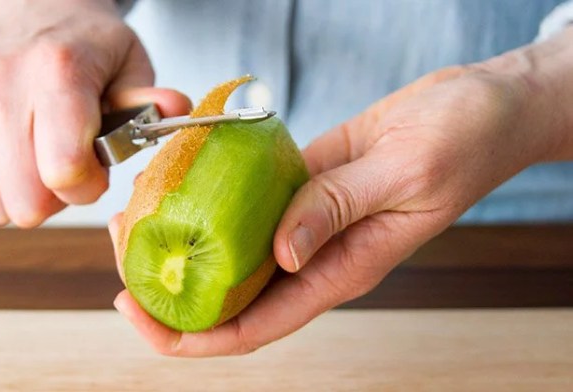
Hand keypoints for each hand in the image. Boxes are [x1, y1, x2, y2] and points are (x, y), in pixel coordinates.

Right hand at [0, 0, 189, 226]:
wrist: (34, 6)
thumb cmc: (86, 45)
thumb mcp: (131, 65)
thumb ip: (150, 102)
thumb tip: (176, 110)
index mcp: (59, 70)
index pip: (63, 170)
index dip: (87, 187)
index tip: (96, 172)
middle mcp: (1, 80)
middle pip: (25, 200)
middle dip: (57, 198)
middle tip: (69, 167)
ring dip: (25, 194)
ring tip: (40, 156)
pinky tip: (11, 152)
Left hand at [109, 60, 557, 355]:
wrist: (478, 107)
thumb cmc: (461, 141)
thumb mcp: (405, 173)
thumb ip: (338, 209)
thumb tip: (281, 253)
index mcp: (342, 269)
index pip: (257, 325)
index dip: (195, 335)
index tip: (141, 319)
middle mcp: (315, 255)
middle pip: (231, 294)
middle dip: (171, 289)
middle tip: (118, 254)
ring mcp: (306, 219)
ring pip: (232, 248)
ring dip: (182, 241)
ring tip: (131, 220)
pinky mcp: (301, 184)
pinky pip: (246, 200)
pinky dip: (209, 199)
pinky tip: (176, 183)